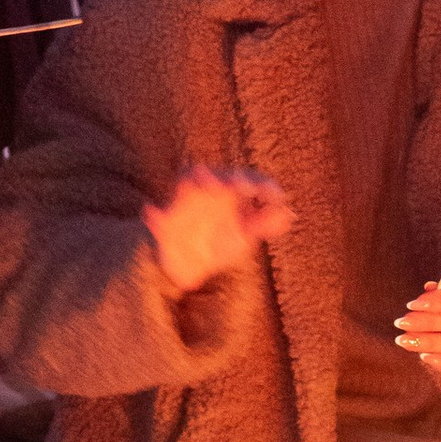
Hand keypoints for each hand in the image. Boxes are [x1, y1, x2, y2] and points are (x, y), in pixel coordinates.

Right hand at [143, 160, 290, 295]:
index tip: (276, 196)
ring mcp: (185, 205)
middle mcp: (207, 193)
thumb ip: (264, 223)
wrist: (188, 266)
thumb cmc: (218, 242)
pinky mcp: (166, 224)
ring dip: (196, 181)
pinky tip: (152, 212)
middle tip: (240, 185)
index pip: (247, 179)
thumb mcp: (244, 235)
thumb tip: (287, 213)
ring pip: (186, 182)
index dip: (262, 184)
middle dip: (227, 178)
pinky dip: (154, 214)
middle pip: (217, 175)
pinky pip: (157, 217)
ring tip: (206, 182)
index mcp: (229, 193)